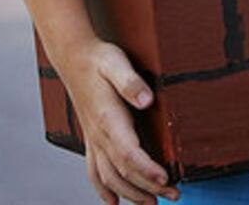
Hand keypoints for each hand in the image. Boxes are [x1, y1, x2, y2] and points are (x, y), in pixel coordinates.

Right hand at [62, 39, 179, 203]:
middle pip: (123, 171)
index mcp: (108, 118)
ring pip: (109, 177)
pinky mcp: (92, 138)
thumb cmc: (100, 59)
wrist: (74, 58)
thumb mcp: (116, 62)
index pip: (129, 153)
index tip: (166, 178)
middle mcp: (99, 135)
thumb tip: (147, 100)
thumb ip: (131, 82)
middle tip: (175, 195)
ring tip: (153, 203)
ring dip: (131, 194)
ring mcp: (94, 139)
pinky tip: (113, 203)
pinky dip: (103, 190)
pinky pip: (95, 171)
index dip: (147, 169)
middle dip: (148, 187)